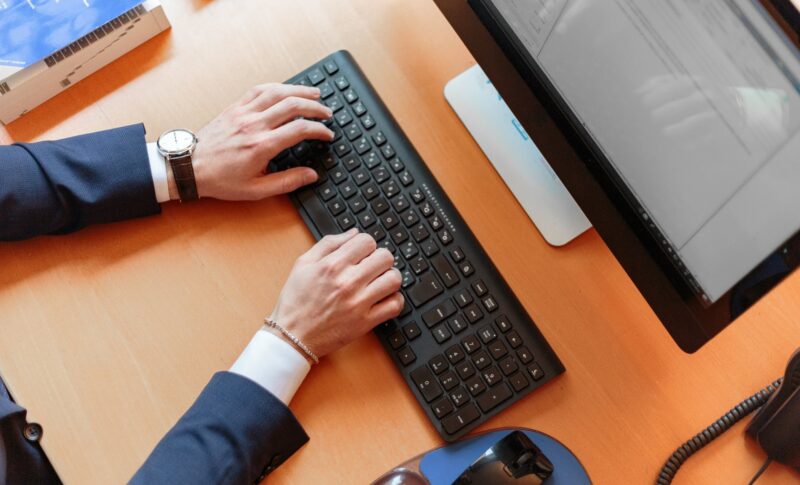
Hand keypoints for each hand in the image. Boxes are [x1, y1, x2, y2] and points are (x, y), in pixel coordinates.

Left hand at [179, 83, 334, 200]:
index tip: (327, 135)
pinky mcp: (235, 108)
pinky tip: (286, 89)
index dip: (319, 130)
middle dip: (315, 107)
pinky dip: (276, 86)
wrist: (190, 167)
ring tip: (315, 94)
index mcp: (262, 146)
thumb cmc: (221, 180)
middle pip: (293, 105)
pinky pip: (259, 90)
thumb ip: (287, 182)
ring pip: (277, 92)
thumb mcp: (256, 190)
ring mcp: (244, 113)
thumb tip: (311, 175)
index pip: (300, 130)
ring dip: (299, 90)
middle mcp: (254, 125)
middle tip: (327, 113)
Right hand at [270, 229, 403, 358]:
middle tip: (373, 267)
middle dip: (380, 259)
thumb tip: (354, 232)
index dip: (366, 245)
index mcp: (332, 265)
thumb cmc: (295, 301)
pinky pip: (394, 305)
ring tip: (380, 281)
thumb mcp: (303, 264)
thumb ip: (329, 243)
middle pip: (385, 257)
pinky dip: (394, 300)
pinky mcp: (365, 322)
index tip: (362, 253)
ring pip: (394, 279)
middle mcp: (347, 282)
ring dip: (390, 277)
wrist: (292, 336)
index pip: (367, 241)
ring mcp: (358, 303)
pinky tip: (383, 299)